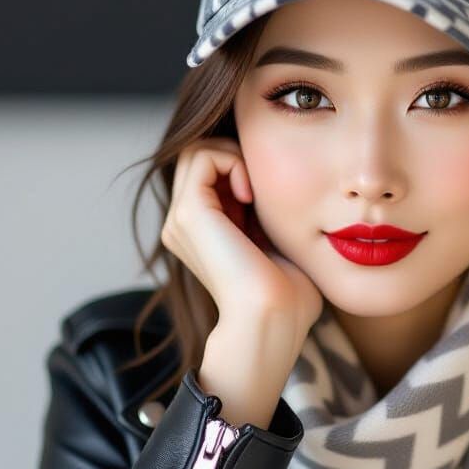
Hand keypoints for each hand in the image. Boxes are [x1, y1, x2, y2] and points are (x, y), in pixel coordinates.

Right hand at [160, 138, 323, 338]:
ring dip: (234, 155)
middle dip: (235, 155)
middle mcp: (183, 224)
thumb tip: (281, 183)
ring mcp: (181, 218)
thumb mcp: (275, 241)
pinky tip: (251, 194)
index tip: (269, 196)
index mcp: (202, 231)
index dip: (242, 166)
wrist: (274, 320)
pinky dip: (232, 160)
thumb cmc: (288, 293)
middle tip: (262, 189)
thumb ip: (266, 213)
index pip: (210, 169)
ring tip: (255, 192)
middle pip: (200, 154)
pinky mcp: (188, 213)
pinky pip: (202, 155)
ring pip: (196, 149)